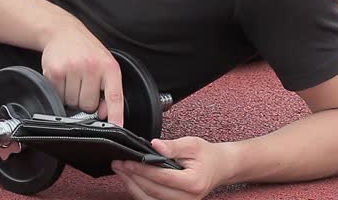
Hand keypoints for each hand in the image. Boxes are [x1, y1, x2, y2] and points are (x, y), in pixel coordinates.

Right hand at [40, 21, 123, 125]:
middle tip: (83, 83)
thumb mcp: (104, 65)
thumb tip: (104, 113)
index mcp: (109, 67)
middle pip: (88, 105)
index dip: (116, 115)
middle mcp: (92, 67)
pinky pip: (58, 95)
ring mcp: (72, 68)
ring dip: (71, 96)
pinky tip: (63, 76)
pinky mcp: (55, 71)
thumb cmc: (86, 50)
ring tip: (73, 78)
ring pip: (72, 103)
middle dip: (85, 100)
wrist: (63, 31)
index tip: (117, 129)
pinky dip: (59, 91)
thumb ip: (108, 89)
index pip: (114, 96)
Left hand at [112, 137, 231, 199]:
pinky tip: (131, 180)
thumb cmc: (206, 156)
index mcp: (193, 182)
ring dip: (132, 186)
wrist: (219, 168)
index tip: (127, 161)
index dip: (141, 170)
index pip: (161, 178)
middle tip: (118, 165)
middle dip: (132, 178)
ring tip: (121, 172)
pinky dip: (140, 192)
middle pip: (153, 192)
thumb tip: (154, 145)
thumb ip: (172, 146)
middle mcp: (188, 198)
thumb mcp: (192, 144)